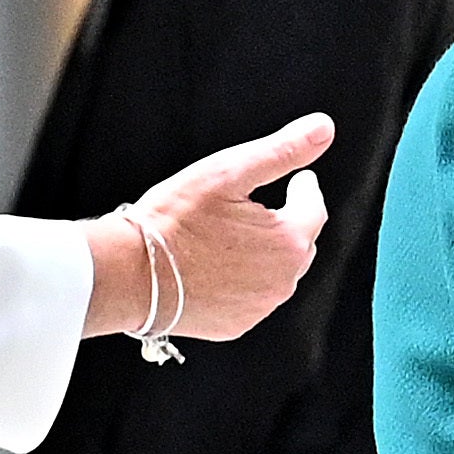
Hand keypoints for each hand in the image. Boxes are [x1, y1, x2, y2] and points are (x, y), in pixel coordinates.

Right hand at [95, 113, 331, 343]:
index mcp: (288, 242)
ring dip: (265, 254)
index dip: (306, 191)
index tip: (299, 181)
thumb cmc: (175, 220)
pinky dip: (244, 281)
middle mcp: (282, 282)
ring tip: (235, 236)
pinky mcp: (236, 325)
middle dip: (286, 223)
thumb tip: (323, 128)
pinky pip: (252, 298)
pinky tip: (220, 266)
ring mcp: (259, 308)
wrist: (131, 275)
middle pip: (298, 244)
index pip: (313, 209)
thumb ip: (282, 151)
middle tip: (260, 207)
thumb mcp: (228, 173)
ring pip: (275, 273)